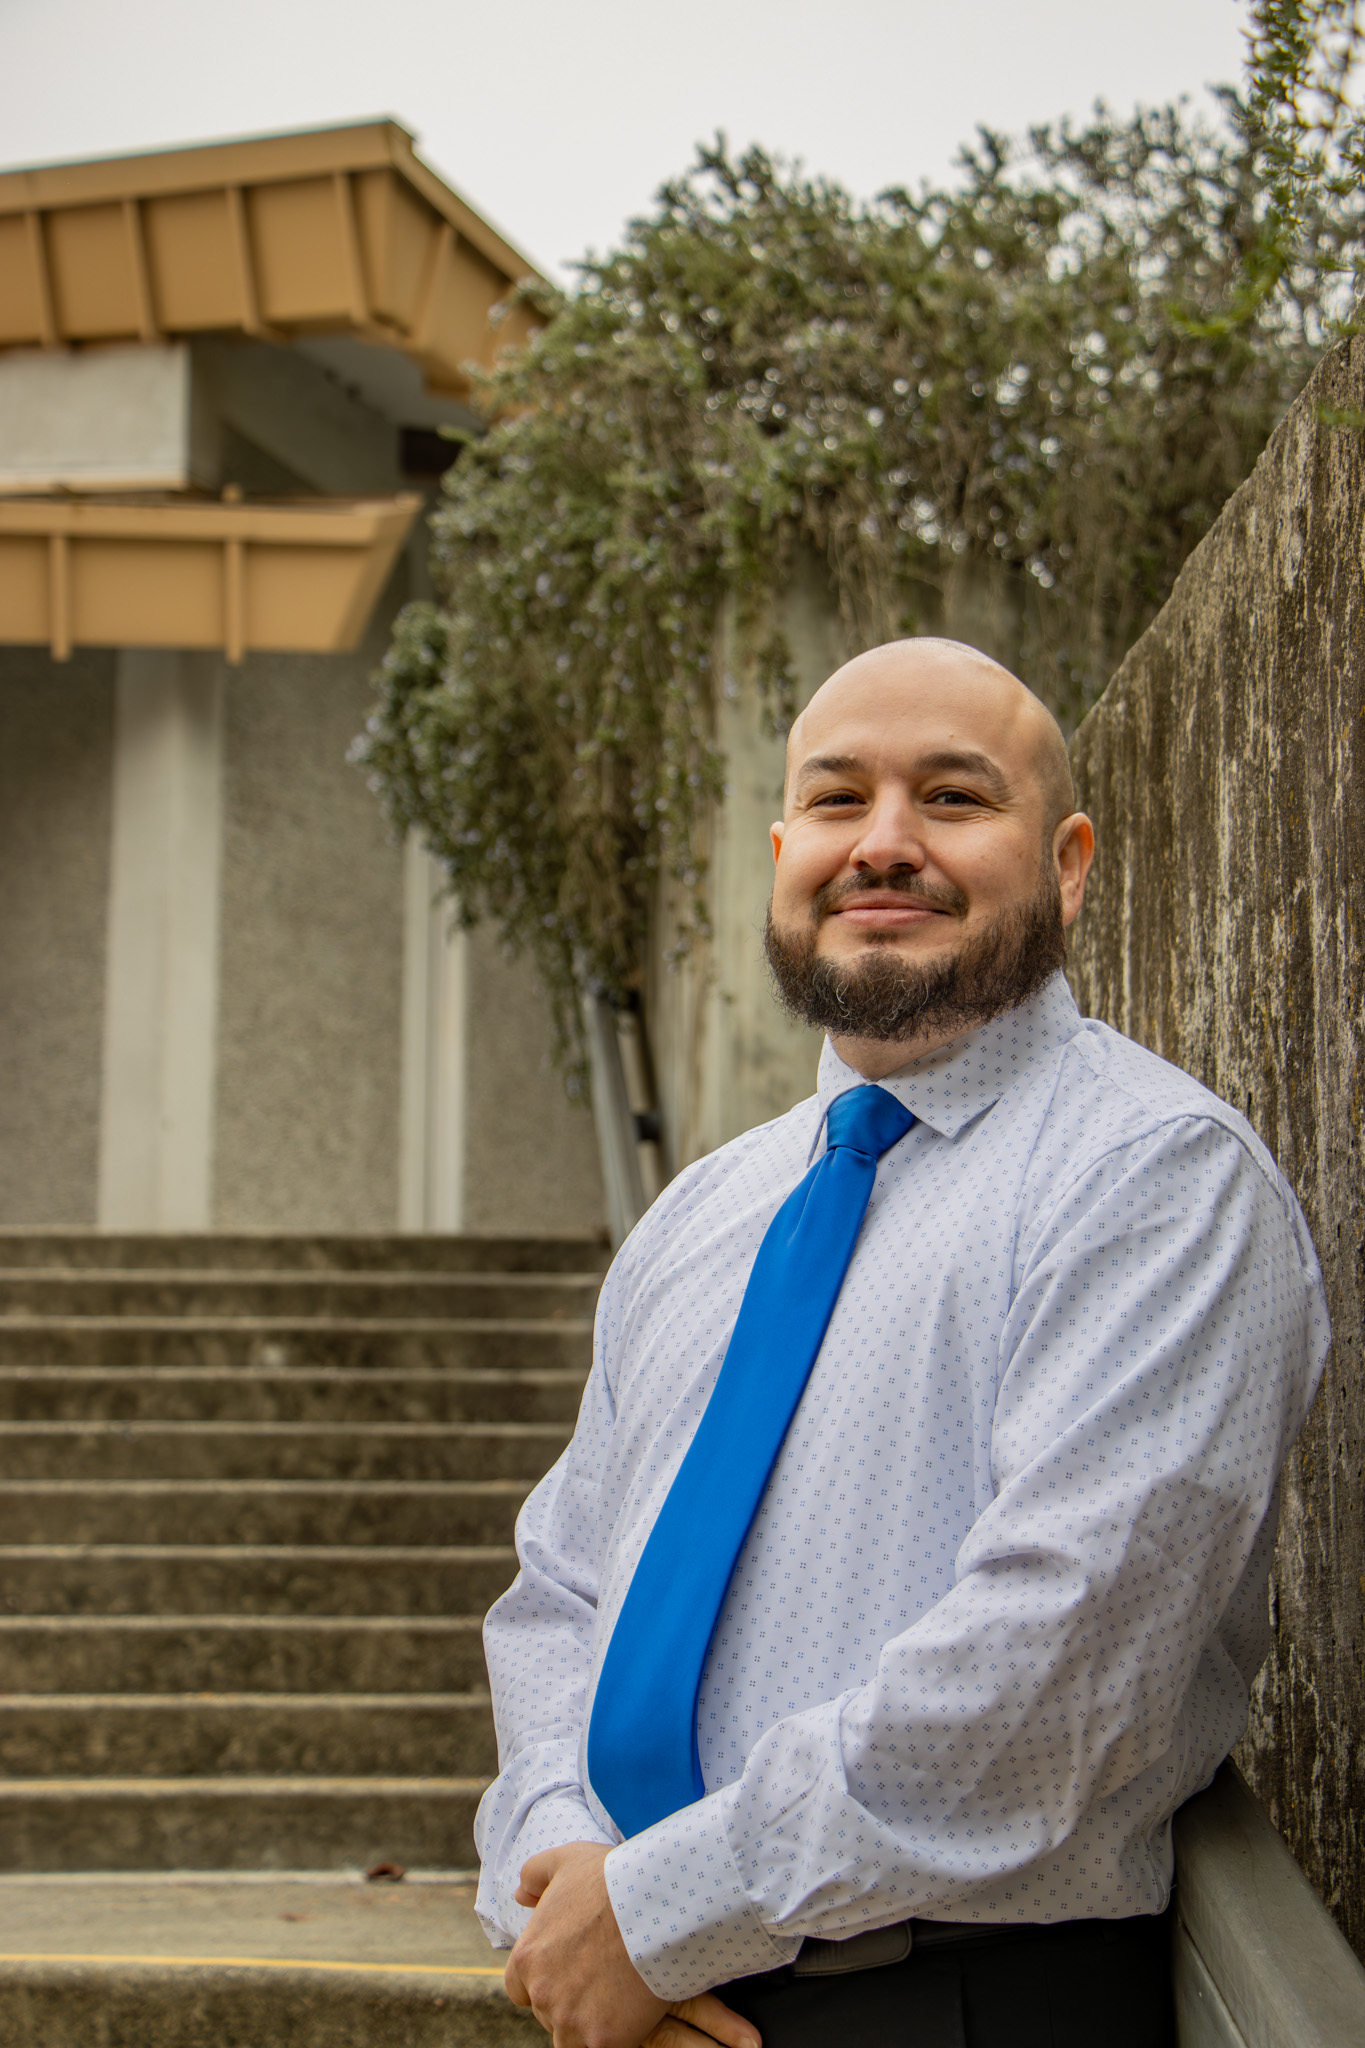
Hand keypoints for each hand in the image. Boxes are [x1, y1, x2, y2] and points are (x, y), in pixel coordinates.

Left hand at [506, 1841, 759, 2047]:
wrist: (655, 1905)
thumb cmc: (611, 1880)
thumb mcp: (566, 1861)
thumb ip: (535, 1874)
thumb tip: (519, 1894)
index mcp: (526, 1958)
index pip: (519, 1989)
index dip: (543, 1981)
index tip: (568, 1972)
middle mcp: (541, 1995)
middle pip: (548, 2014)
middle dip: (569, 2002)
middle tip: (600, 1980)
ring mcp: (571, 2020)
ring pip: (572, 2037)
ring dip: (588, 2025)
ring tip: (616, 1999)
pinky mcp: (603, 2039)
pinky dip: (614, 2037)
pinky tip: (632, 2014)